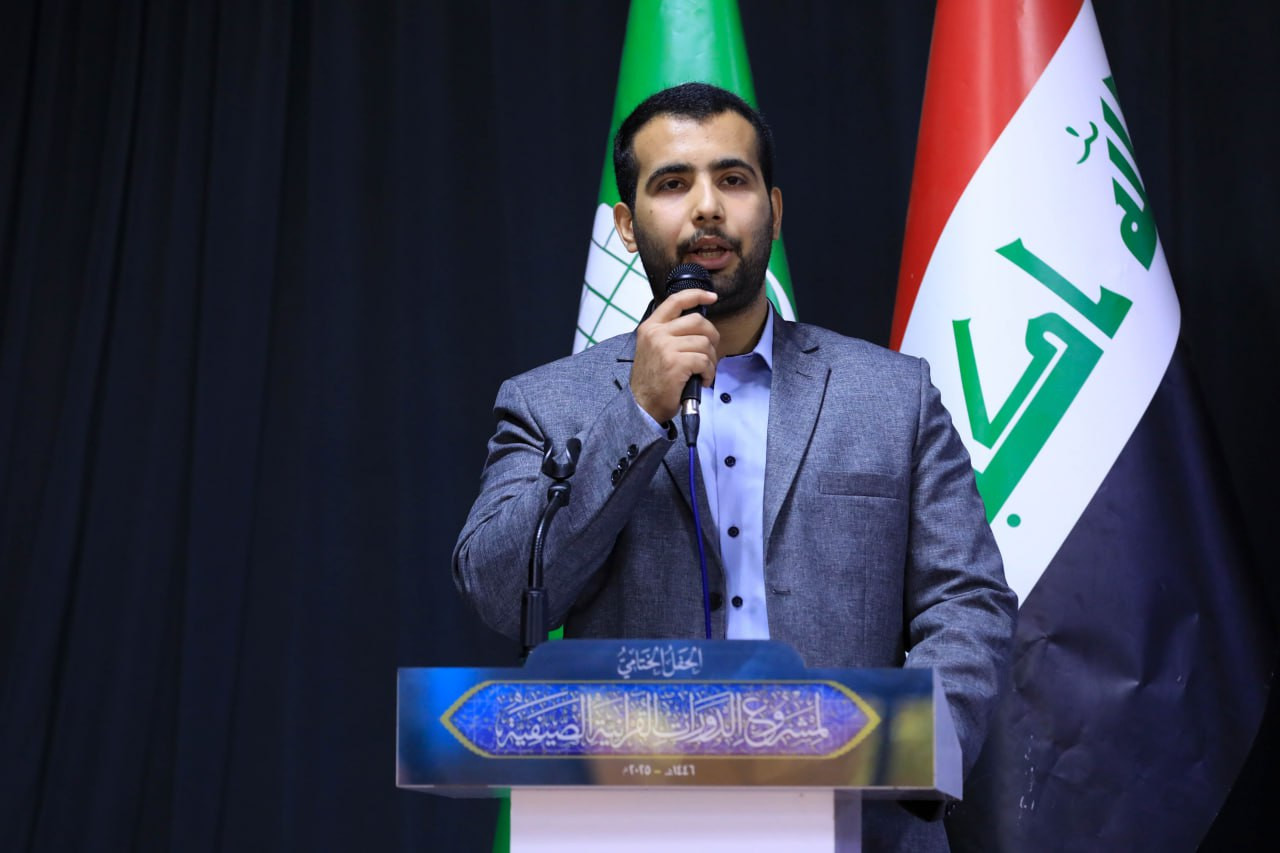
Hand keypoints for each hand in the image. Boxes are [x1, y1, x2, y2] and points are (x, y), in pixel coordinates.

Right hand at [630, 288, 718, 422]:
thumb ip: (670, 332)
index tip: (712, 297)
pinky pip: (704, 361)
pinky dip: (709, 373)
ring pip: (704, 343)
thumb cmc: (653, 379)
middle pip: (698, 321)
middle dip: (712, 337)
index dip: (697, 295)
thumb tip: (699, 325)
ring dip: (711, 360)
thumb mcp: (654, 348)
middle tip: (710, 353)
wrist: (642, 405)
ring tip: (704, 372)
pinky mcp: (676, 363)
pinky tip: (702, 380)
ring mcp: (665, 347)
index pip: (676, 301)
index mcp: (651, 327)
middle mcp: (657, 333)